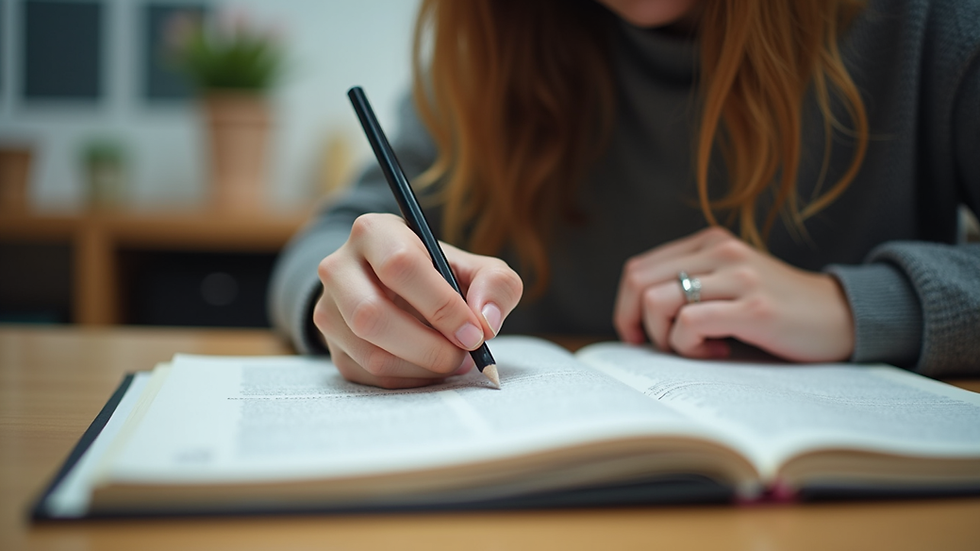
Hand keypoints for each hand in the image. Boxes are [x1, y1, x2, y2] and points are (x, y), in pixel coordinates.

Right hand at [314, 213, 523, 388]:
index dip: (441, 305)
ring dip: (422, 367)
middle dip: (429, 346)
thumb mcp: (476, 268)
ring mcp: (327, 308)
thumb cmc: (441, 275)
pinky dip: (409, 379)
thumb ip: (495, 284)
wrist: (398, 289)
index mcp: (374, 232)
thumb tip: (485, 321)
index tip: (474, 332)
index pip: (400, 265)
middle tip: (464, 355)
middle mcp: (338, 267)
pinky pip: (369, 375)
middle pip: (372, 315)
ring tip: (453, 361)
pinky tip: (429, 367)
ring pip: (370, 353)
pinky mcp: (331, 345)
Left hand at [613, 227, 854, 361]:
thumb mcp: (727, 284)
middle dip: (638, 325)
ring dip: (667, 338)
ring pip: (658, 302)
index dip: (625, 308)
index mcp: (708, 242)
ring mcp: (737, 276)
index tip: (638, 336)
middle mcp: (720, 250)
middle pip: (639, 284)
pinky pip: (690, 323)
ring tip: (698, 347)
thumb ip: (687, 289)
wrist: (840, 316)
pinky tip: (720, 350)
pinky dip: (691, 346)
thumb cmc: (776, 310)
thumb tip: (633, 322)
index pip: (637, 270)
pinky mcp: (754, 306)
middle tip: (664, 347)